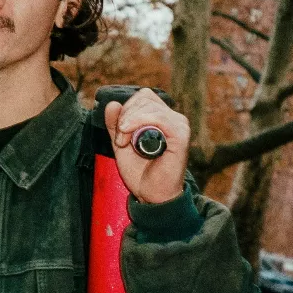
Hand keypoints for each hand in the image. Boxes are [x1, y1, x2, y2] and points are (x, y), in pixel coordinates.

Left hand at [104, 88, 189, 203]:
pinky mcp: (181, 135)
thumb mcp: (121, 144)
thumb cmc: (140, 172)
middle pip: (144, 98)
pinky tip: (129, 137)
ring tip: (124, 142)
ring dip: (129, 122)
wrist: (152, 196)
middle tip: (120, 139)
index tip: (118, 131)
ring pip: (149, 105)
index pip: (143, 97)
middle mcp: (173, 119)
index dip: (126, 108)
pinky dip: (139, 122)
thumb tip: (111, 103)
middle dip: (125, 116)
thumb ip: (115, 125)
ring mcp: (179, 125)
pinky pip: (159, 117)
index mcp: (162, 118)